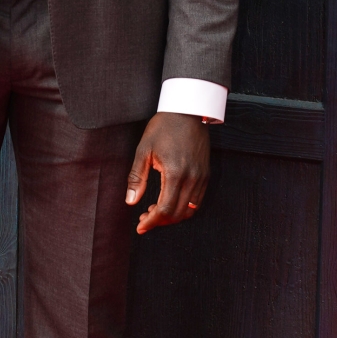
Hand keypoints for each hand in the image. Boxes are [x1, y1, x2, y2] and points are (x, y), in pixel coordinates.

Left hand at [126, 112, 209, 234]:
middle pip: (177, 213)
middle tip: (145, 219)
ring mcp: (201, 177)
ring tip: (156, 211)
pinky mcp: (206, 174)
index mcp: (174, 173)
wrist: (188, 110)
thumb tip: (130, 202)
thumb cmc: (163, 127)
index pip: (164, 209)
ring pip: (189, 210)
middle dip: (160, 221)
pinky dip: (184, 207)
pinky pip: (197, 200)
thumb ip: (137, 177)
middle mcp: (191, 178)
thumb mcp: (144, 150)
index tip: (141, 227)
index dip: (152, 222)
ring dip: (172, 216)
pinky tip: (170, 202)